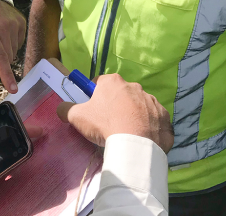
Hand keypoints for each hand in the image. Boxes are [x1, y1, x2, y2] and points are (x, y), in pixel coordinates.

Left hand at [0, 0, 26, 93]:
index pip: (0, 58)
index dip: (6, 75)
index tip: (13, 89)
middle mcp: (4, 28)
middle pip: (6, 59)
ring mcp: (15, 25)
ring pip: (13, 53)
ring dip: (4, 53)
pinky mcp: (22, 23)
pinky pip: (18, 44)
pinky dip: (10, 44)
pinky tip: (2, 34)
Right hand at [56, 74, 173, 152]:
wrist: (135, 143)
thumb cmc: (104, 124)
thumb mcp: (76, 117)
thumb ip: (66, 109)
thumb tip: (61, 108)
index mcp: (112, 82)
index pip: (99, 82)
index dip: (93, 94)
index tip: (93, 108)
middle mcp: (134, 86)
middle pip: (120, 93)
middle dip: (115, 104)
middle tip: (108, 122)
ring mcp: (151, 100)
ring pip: (138, 106)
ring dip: (132, 115)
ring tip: (126, 132)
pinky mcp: (164, 115)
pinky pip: (153, 119)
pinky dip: (147, 126)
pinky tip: (140, 137)